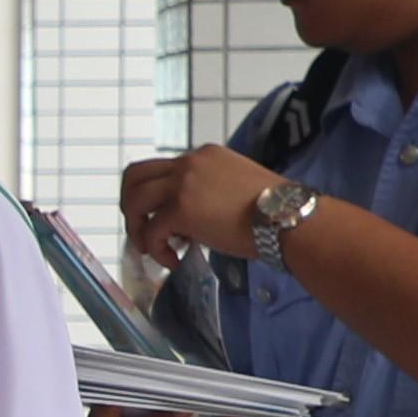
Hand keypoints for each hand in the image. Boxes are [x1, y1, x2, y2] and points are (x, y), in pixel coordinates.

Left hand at [118, 145, 282, 268]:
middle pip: (134, 176)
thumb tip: (187, 220)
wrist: (287, 218)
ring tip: (151, 248)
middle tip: (141, 231)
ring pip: (134, 200)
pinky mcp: (180, 208)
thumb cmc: (272, 210)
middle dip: (130, 205)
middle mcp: (188, 162)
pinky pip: (150, 231)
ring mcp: (182, 183)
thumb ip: (206, 192)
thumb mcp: (233, 187)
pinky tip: (173, 261)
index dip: (153, 196)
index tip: (160, 219)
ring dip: (136, 228)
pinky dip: (155, 250)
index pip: (160, 168)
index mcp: (203, 155)